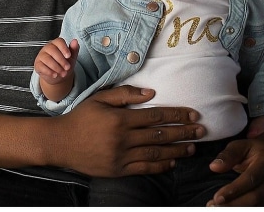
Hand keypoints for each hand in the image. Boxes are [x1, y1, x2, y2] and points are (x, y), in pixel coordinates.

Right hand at [34, 38, 78, 82]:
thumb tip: (75, 41)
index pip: (59, 41)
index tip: (69, 56)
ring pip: (47, 59)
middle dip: (61, 60)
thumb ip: (74, 49)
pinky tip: (55, 75)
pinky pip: (41, 66)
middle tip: (67, 67)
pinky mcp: (37, 64)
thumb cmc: (64, 63)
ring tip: (63, 73)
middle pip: (53, 50)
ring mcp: (41, 55)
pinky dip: (49, 72)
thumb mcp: (72, 57)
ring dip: (56, 67)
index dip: (64, 48)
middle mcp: (47, 48)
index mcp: (56, 43)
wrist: (58, 76)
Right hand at [54, 85, 205, 176]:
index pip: (155, 116)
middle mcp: (123, 139)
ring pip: (155, 153)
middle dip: (183, 131)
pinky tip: (172, 161)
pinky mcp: (118, 170)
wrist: (61, 143)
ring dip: (177, 150)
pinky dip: (160, 165)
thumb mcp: (100, 98)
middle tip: (201, 129)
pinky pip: (144, 168)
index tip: (192, 114)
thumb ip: (125, 94)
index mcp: (120, 119)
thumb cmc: (82, 116)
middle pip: (160, 135)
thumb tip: (151, 92)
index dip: (176, 114)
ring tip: (192, 146)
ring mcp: (121, 157)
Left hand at [206, 131, 263, 205]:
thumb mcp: (240, 145)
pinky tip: (232, 208)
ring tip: (219, 209)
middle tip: (214, 206)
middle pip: (256, 197)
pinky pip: (262, 207)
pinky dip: (246, 209)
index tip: (217, 197)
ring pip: (259, 206)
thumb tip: (214, 167)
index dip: (234, 190)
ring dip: (239, 209)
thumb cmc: (254, 147)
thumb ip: (228, 155)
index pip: (250, 179)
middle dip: (234, 204)